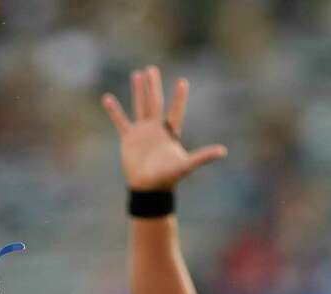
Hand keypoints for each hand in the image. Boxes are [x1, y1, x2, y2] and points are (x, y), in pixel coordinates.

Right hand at [101, 65, 226, 191]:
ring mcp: (142, 132)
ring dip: (138, 92)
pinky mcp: (129, 138)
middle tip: (152, 69)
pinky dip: (114, 111)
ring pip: (140, 107)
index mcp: (170, 133)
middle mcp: (156, 129)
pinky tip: (107, 98)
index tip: (183, 82)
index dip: (179, 98)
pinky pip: (120, 121)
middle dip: (154, 86)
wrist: (148, 188)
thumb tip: (223, 152)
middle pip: (155, 103)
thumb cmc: (168, 178)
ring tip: (137, 75)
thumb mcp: (186, 165)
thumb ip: (203, 157)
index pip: (175, 111)